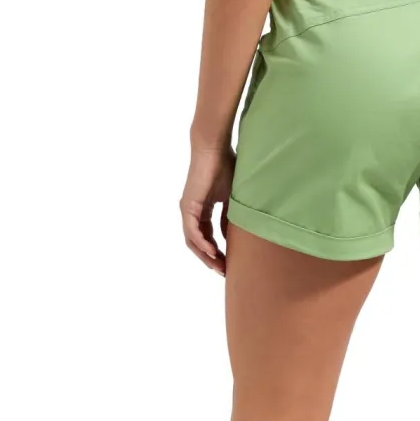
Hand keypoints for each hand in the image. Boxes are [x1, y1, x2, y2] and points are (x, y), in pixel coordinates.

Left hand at [179, 146, 235, 274]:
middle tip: (224, 272)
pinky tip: (213, 252)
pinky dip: (202, 244)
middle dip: (211, 259)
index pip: (206, 237)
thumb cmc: (226, 166)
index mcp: (201, 209)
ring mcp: (188, 210)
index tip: (229, 264)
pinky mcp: (188, 206)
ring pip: (193, 241)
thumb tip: (231, 238)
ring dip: (206, 256)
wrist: (214, 148)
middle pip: (198, 243)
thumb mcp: (231, 199)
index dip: (217, 252)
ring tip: (219, 267)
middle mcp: (191, 212)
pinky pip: (193, 232)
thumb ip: (229, 219)